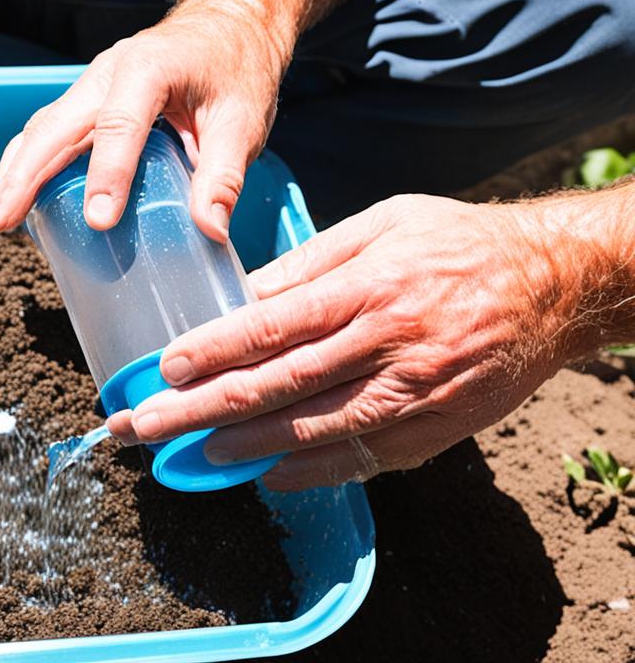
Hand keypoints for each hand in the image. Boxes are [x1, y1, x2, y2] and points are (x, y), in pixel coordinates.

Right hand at [0, 7, 287, 241]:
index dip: (107, 174)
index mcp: (147, 68)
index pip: (119, 125)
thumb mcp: (243, 120)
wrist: (231, 22)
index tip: (98, 221)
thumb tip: (211, 231)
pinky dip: (31, 165)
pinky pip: (51, 132)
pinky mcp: (89, 100)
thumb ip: (224, 174)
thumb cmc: (237, 67)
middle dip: (22, 176)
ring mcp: (92, 84)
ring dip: (15, 173)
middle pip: (53, 126)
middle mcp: (107, 72)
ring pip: (41, 129)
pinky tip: (22, 199)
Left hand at [105, 194, 592, 489]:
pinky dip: (308, 471)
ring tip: (190, 452)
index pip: (273, 326)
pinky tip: (262, 475)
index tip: (163, 367)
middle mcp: (388, 345)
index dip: (213, 350)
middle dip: (200, 409)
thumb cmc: (458, 244)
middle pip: (278, 386)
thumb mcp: (383, 223)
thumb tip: (242, 294)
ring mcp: (414, 394)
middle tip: (143, 425)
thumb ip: (310, 262)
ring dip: (243, 446)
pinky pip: (359, 460)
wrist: (554, 285)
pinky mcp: (435, 430)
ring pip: (313, 430)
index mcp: (369, 287)